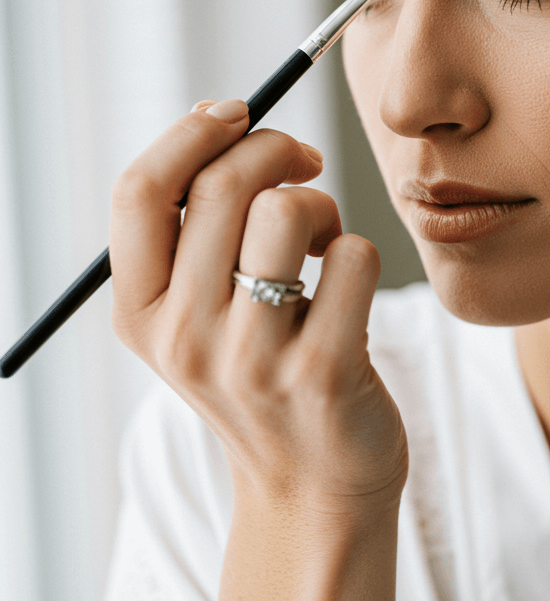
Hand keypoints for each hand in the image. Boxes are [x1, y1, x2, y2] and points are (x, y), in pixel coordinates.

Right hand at [109, 99, 408, 522]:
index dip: (189, 133)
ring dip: (319, 204)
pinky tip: (349, 288)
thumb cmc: (262, 374)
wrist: (313, 488)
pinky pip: (354, 254)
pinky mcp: (324, 372)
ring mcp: (253, 360)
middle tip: (302, 163)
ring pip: (287, 211)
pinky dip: (361, 251)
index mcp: (141, 315)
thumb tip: (220, 119)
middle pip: (222, 187)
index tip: (235, 113)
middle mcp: (185, 339)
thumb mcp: (197, 317)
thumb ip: (194, 231)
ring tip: (320, 241)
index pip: (138, 194)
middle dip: (274, 150)